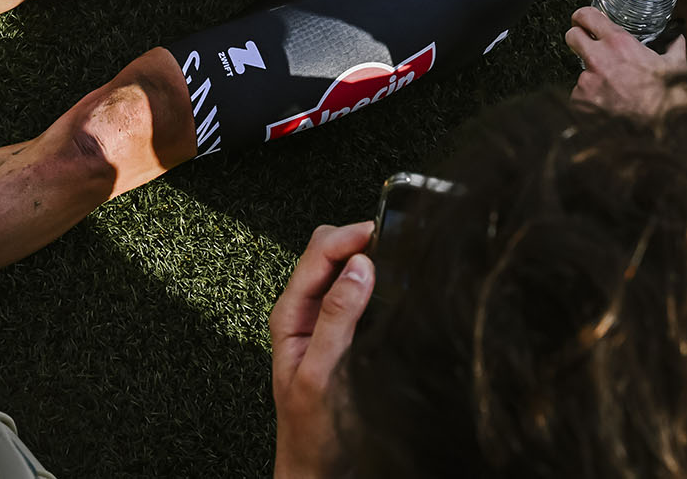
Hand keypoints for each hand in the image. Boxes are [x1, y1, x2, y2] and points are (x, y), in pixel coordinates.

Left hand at [270, 221, 374, 478]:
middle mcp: (305, 311)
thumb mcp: (322, 374)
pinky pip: (358, 292)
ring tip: (396, 258)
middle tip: (392, 243)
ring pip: (345, 268)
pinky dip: (376, 280)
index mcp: (290, 314)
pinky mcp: (344, 333)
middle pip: (329, 251)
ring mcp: (325, 320)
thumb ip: (336, 319)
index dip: (349, 236)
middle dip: (358, 239)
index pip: (317, 253)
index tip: (381, 232)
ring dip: (367, 258)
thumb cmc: (312, 432)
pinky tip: (393, 286)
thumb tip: (358, 268)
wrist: (319, 469)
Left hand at [567, 6, 686, 117]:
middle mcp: (598, 58)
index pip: (587, 16)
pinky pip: (580, 96)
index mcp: (619, 43)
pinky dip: (590, 100)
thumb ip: (674, 47)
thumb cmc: (667, 97)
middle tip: (586, 47)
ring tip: (612, 92)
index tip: (582, 20)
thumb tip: (679, 40)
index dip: (582, 16)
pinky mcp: (580, 101)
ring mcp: (587, 80)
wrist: (659, 129)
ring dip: (591, 79)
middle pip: (572, 36)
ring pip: (580, 72)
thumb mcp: (675, 65)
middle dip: (578, 40)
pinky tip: (607, 106)